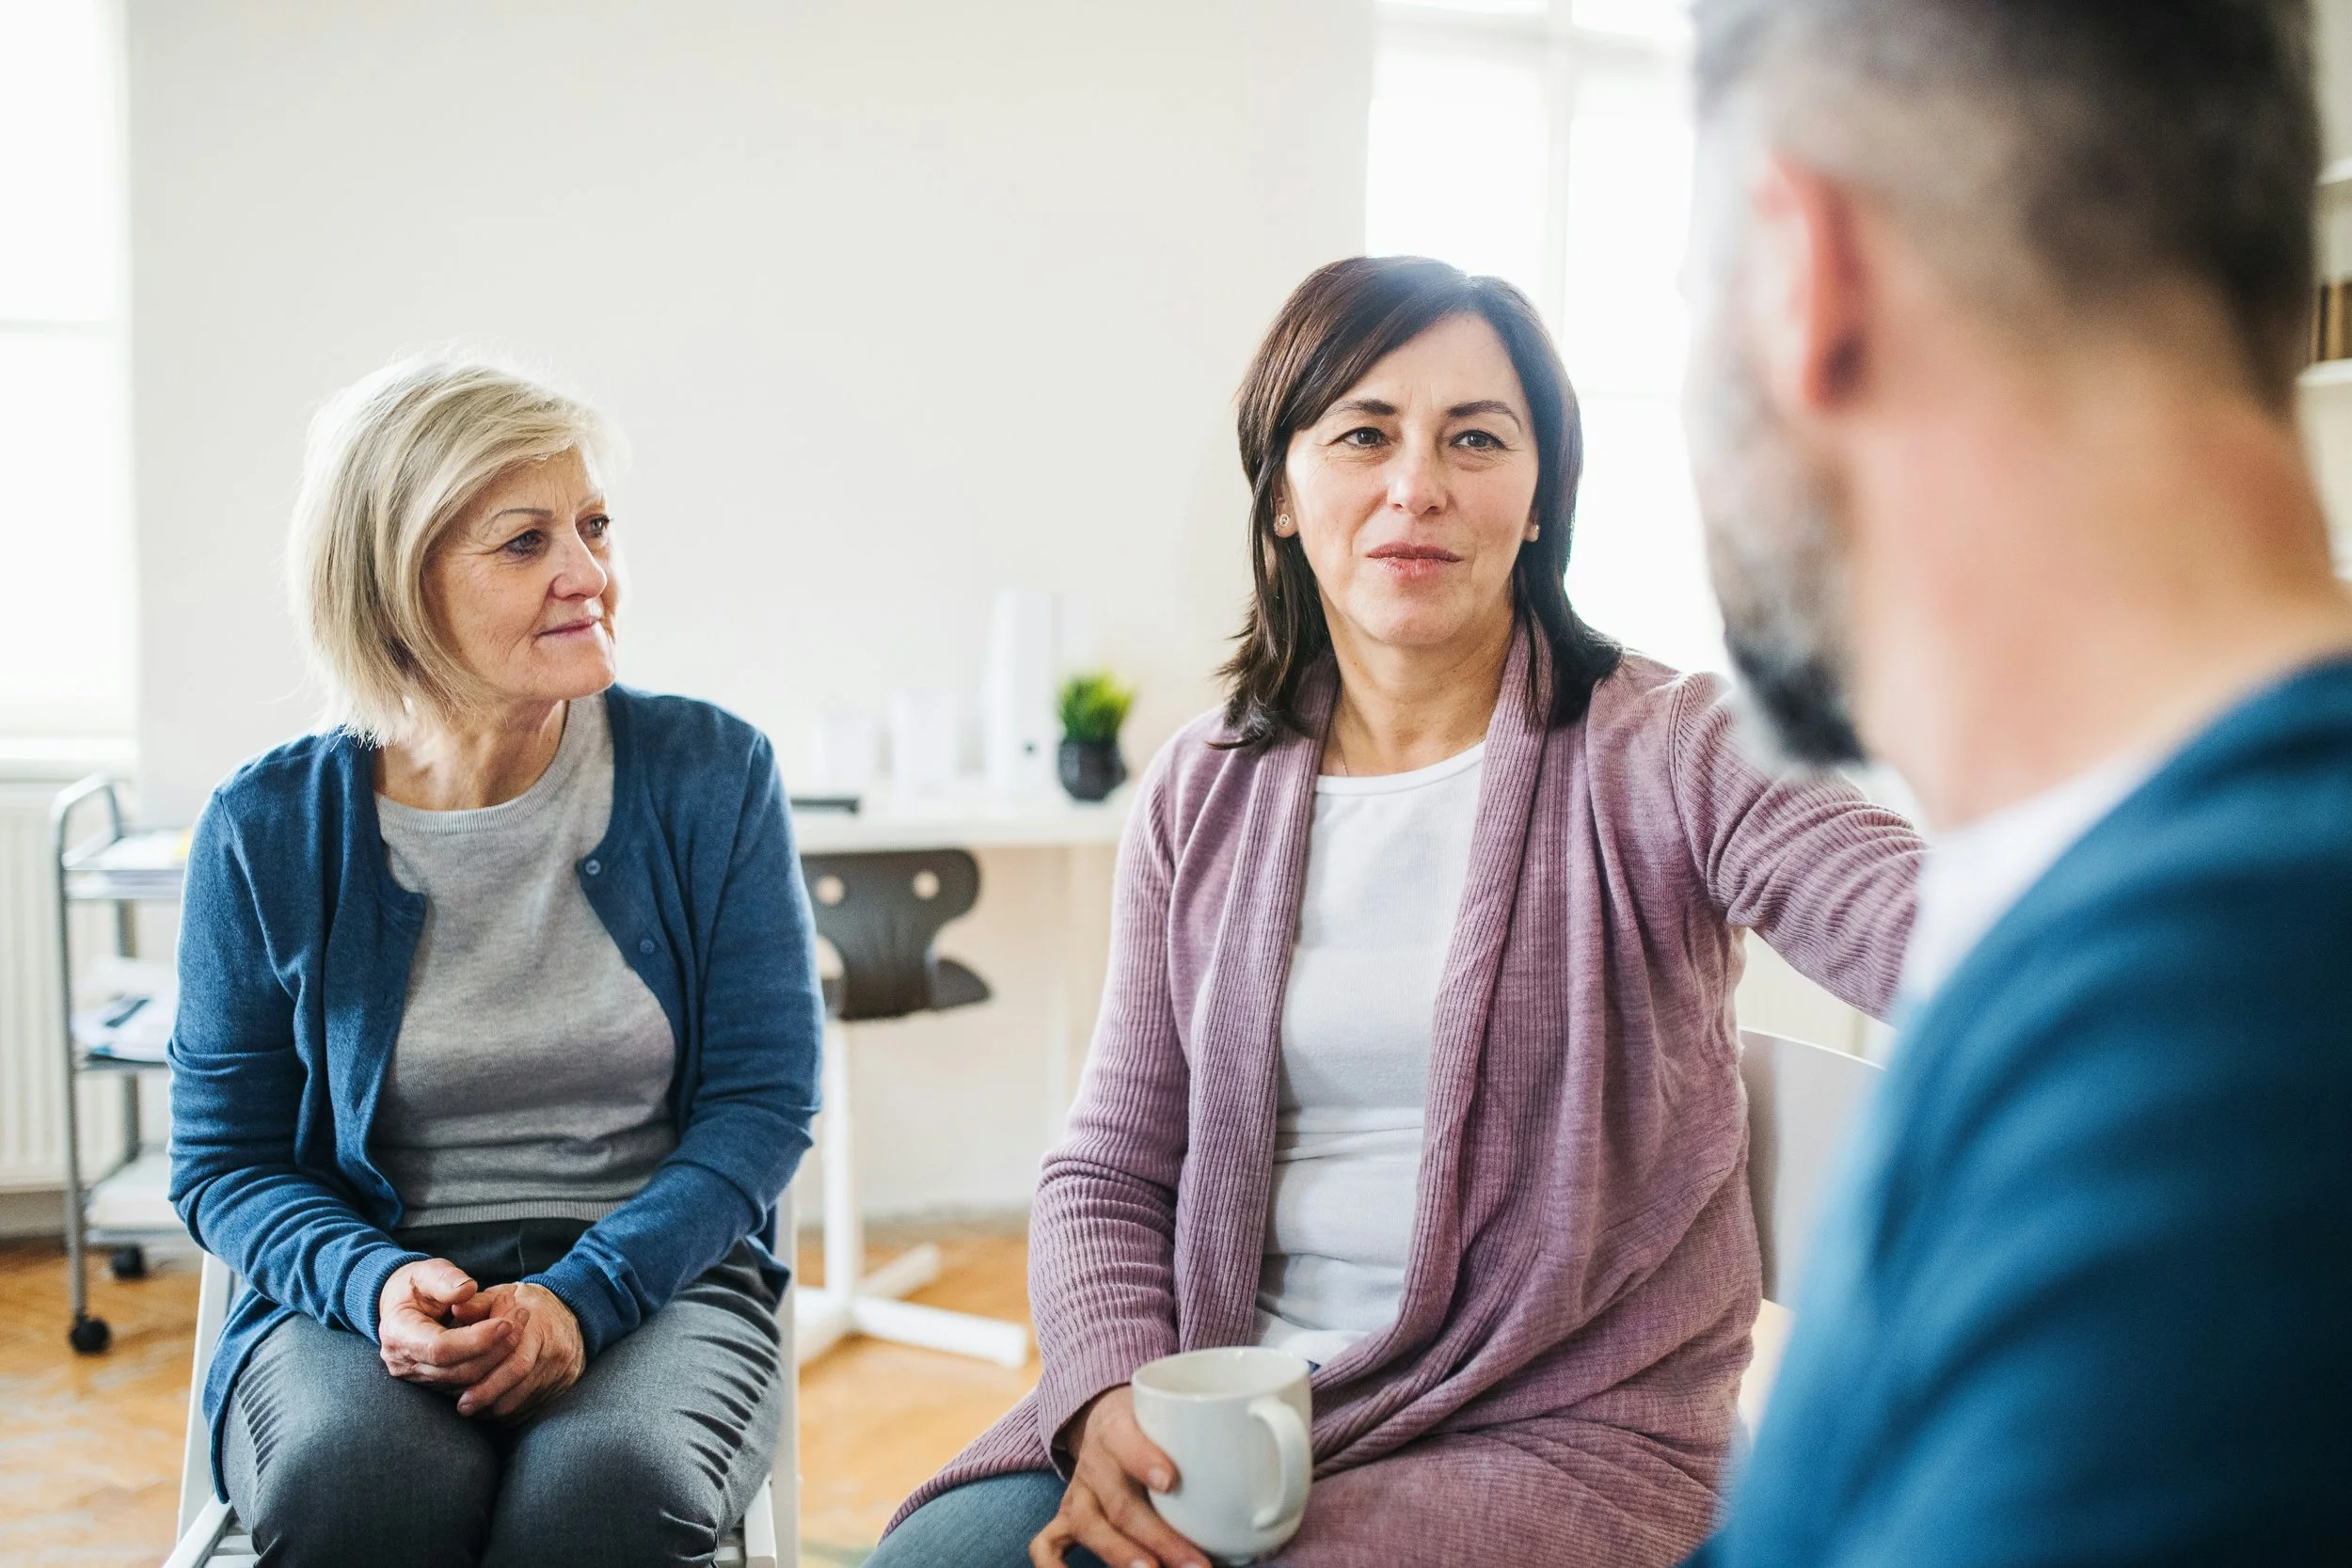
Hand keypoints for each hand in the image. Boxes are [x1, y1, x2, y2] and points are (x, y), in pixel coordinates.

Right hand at [376, 1257, 516, 1388]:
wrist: (402, 1305)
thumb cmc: (415, 1286)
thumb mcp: (426, 1272)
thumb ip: (444, 1279)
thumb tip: (467, 1290)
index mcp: (398, 1334)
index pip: (440, 1348)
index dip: (476, 1339)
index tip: (506, 1323)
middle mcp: (405, 1363)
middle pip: (459, 1370)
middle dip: (497, 1347)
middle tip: (521, 1316)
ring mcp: (421, 1377)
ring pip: (469, 1381)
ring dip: (500, 1356)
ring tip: (519, 1322)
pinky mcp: (437, 1383)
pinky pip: (471, 1383)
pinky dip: (494, 1364)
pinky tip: (509, 1338)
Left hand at [454, 1282, 584, 1421]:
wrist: (572, 1310)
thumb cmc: (527, 1305)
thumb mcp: (504, 1296)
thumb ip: (478, 1304)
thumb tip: (456, 1309)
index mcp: (539, 1328)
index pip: (514, 1361)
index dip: (484, 1378)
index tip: (456, 1389)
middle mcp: (555, 1351)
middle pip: (519, 1381)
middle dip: (487, 1396)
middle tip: (462, 1407)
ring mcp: (561, 1370)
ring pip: (525, 1398)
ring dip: (496, 1406)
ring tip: (473, 1408)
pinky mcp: (563, 1385)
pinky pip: (533, 1405)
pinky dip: (510, 1410)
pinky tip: (492, 1407)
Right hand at [1030, 1386, 1208, 1567]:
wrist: (1105, 1414)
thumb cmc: (1155, 1421)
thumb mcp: (1176, 1411)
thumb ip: (1214, 1434)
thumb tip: (1285, 1473)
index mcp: (1120, 1425)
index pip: (1126, 1439)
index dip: (1144, 1459)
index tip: (1171, 1481)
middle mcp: (1096, 1461)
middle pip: (1121, 1503)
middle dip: (1159, 1539)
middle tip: (1197, 1564)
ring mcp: (1079, 1491)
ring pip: (1088, 1527)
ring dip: (1120, 1555)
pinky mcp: (1066, 1516)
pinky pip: (1046, 1545)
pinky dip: (1053, 1567)